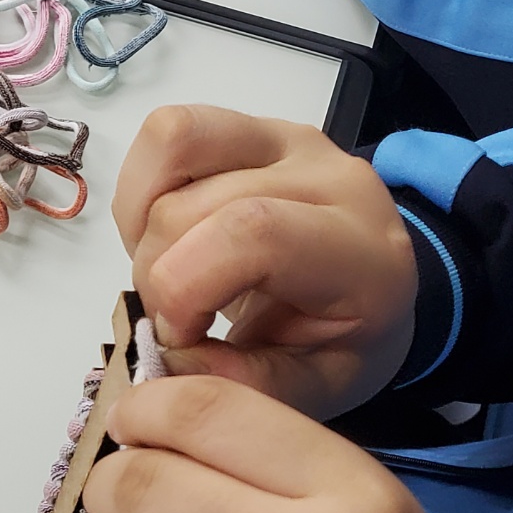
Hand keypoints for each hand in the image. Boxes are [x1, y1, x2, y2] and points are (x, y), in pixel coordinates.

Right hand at [111, 106, 416, 419]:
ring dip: (143, 223)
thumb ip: (247, 384)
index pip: (255, 232)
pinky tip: (164, 236)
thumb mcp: (317, 387)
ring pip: (175, 145)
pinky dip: (142, 190)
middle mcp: (327, 176)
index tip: (176, 337)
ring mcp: (286, 139)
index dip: (186, 284)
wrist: (371, 280)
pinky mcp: (248, 126)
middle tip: (175, 320)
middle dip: (158, 272)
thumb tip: (166, 361)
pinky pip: (167, 131)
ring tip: (169, 270)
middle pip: (197, 202)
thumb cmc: (346, 336)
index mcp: (360, 251)